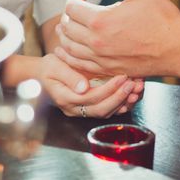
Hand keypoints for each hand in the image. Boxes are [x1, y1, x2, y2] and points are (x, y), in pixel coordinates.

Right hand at [4, 54, 141, 117]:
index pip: (91, 97)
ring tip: (137, 88)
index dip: (108, 88)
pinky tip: (133, 94)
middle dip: (120, 97)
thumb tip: (83, 87)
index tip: (122, 76)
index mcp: (65, 98)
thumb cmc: (48, 68)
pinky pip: (108, 110)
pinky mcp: (89, 108)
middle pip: (101, 109)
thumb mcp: (54, 66)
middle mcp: (74, 109)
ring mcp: (82, 111)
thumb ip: (69, 76)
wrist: (41, 75)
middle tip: (134, 83)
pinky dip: (122, 103)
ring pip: (106, 112)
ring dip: (124, 102)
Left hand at [55, 0, 179, 79]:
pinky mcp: (108, 70)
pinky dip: (71, 56)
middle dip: (69, 16)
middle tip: (78, 10)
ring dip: (67, 35)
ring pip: (69, 48)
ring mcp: (101, 59)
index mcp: (101, 20)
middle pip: (67, 28)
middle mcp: (96, 42)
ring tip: (73, 27)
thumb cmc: (162, 17)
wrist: (178, 48)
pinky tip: (73, 48)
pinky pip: (79, 65)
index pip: (71, 8)